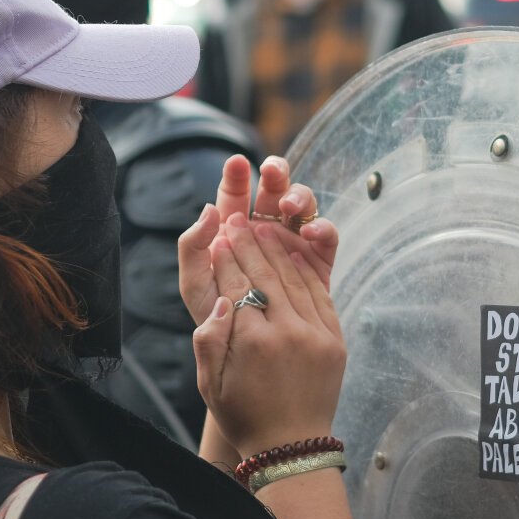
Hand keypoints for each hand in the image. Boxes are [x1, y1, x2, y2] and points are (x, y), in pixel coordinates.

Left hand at [179, 154, 339, 328]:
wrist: (249, 354)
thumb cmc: (217, 317)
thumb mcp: (195, 284)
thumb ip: (193, 246)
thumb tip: (210, 209)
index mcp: (236, 230)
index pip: (237, 194)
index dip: (238, 175)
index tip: (237, 163)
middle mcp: (267, 230)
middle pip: (275, 190)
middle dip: (276, 174)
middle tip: (272, 172)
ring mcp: (294, 243)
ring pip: (302, 207)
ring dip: (299, 197)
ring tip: (289, 207)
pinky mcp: (318, 261)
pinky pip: (325, 236)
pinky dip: (322, 227)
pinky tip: (312, 231)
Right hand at [190, 212, 345, 457]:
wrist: (292, 447)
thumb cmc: (243, 415)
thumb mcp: (209, 384)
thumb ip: (208, 339)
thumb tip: (221, 298)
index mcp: (252, 341)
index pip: (238, 284)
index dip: (228, 256)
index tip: (219, 233)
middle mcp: (287, 331)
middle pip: (266, 274)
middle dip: (250, 243)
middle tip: (238, 219)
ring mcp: (315, 334)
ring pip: (293, 279)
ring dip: (277, 250)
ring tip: (263, 227)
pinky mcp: (334, 340)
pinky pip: (319, 295)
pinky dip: (305, 271)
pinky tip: (294, 253)